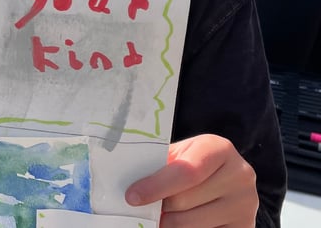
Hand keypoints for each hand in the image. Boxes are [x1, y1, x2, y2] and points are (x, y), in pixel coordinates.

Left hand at [125, 134, 257, 226]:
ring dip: (167, 223)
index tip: (132, 197)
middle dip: (158, 207)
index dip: (156, 186)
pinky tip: (173, 224)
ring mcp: (245, 205)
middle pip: (184, 201)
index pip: (186, 171)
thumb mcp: (179, 155)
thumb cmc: (192, 163)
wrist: (225, 179)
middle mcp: (239, 175)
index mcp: (220, 149)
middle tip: (142, 208)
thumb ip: (159, 163)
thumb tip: (125, 180)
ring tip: (159, 216)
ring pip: (190, 224)